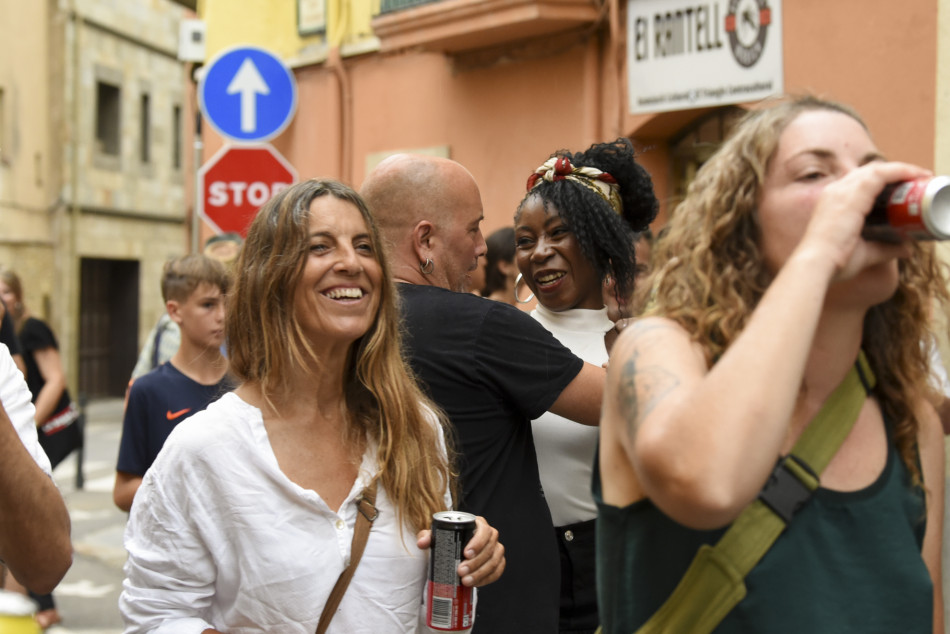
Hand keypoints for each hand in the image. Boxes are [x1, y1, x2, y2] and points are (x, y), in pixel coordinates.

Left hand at [416, 515, 504, 586]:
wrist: (454, 550)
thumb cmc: (447, 539)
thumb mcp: (437, 536)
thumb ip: (427, 536)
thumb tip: (422, 543)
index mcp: (478, 524)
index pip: (483, 530)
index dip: (478, 542)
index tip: (465, 553)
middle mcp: (490, 535)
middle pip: (490, 548)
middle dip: (476, 562)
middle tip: (461, 571)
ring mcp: (496, 549)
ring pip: (494, 561)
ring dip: (481, 573)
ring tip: (465, 581)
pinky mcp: (498, 562)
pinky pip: (497, 571)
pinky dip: (487, 579)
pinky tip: (475, 584)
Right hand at [798, 161, 929, 280]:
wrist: (816, 264)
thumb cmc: (833, 262)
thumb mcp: (863, 252)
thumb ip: (884, 248)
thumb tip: (907, 249)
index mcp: (832, 202)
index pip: (859, 182)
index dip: (882, 181)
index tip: (902, 188)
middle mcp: (835, 191)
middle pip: (867, 172)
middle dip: (892, 173)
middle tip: (914, 181)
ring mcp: (842, 190)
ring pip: (875, 169)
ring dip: (900, 170)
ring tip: (920, 176)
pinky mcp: (853, 194)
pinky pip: (880, 173)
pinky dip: (900, 171)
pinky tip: (915, 174)